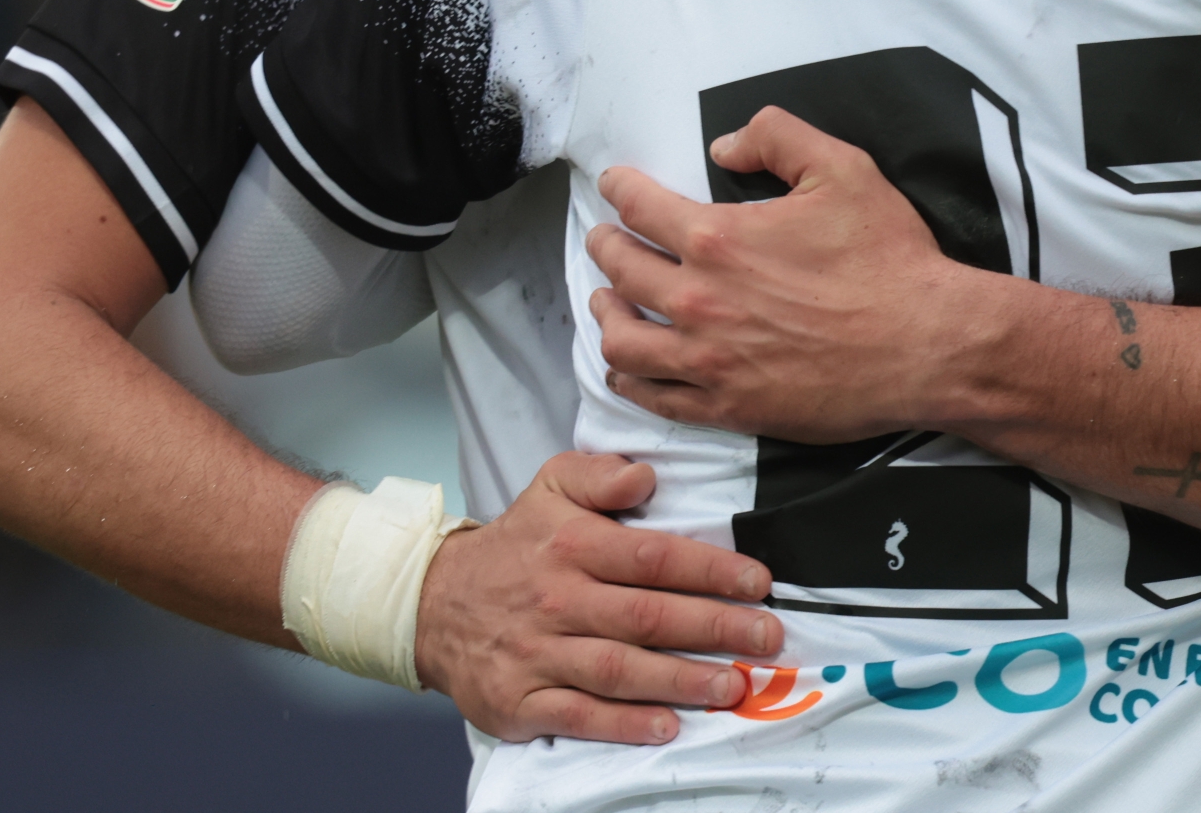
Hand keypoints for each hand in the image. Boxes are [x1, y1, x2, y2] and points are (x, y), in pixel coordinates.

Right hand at [413, 450, 781, 744]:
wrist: (433, 602)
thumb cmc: (516, 545)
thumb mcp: (550, 485)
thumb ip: (601, 474)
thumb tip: (645, 475)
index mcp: (572, 544)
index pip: (654, 557)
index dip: (711, 570)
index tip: (759, 583)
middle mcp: (558, 599)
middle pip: (647, 616)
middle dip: (715, 628)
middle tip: (767, 637)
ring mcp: (537, 654)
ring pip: (619, 669)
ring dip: (681, 680)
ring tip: (733, 685)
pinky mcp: (518, 700)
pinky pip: (577, 715)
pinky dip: (623, 724)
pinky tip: (667, 725)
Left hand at [587, 108, 1019, 442]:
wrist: (925, 344)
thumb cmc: (887, 258)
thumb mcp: (843, 169)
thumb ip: (776, 138)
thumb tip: (723, 148)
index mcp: (718, 238)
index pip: (640, 208)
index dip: (619, 189)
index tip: (613, 185)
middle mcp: (698, 300)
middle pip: (621, 271)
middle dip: (605, 246)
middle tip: (605, 238)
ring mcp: (708, 360)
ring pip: (623, 341)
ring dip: (604, 314)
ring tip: (605, 301)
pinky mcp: (727, 406)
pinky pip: (654, 396)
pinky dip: (628, 378)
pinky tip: (628, 368)